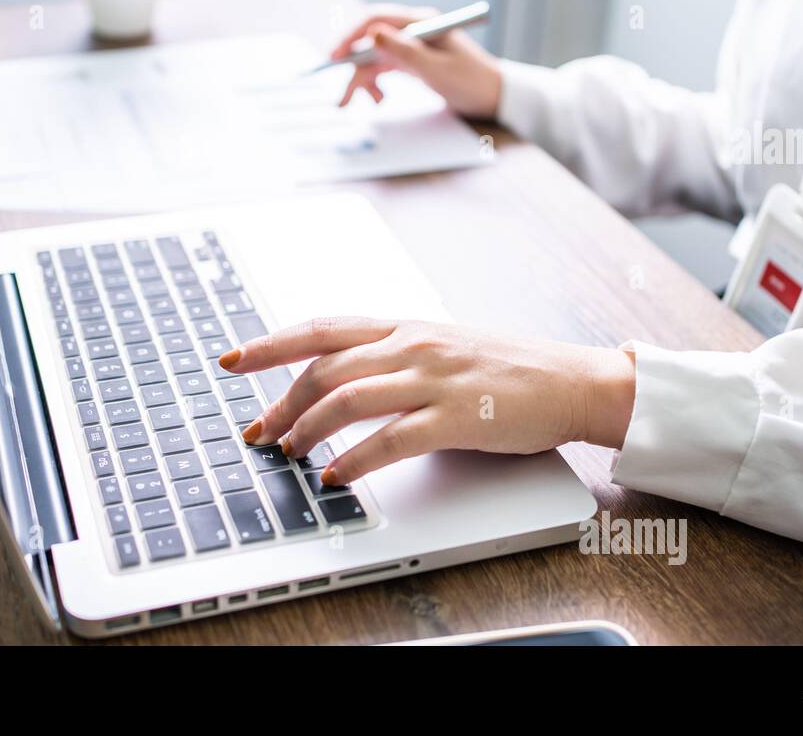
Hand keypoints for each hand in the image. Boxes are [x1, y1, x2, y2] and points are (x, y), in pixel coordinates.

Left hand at [218, 318, 636, 486]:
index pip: (321, 327)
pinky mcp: (456, 417)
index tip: (232, 359)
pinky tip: (337, 476)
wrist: (571, 380)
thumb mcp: (440, 348)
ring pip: (347, 398)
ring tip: (289, 453)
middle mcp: (412, 345)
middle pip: (323, 367)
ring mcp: (434, 379)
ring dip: (307, 430)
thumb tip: (336, 381)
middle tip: (259, 432)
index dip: (270, 343)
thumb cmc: (505, 369)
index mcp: (404, 326)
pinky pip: (389, 439)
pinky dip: (354, 460)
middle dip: (280, 402)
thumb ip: (391, 357)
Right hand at [329, 4, 503, 118]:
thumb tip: (372, 33)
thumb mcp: (436, 70)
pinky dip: (377, 83)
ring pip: (375, 58)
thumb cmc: (472, 81)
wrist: (494, 96)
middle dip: (355, 67)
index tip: (336, 55)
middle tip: (344, 96)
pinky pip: (384, 68)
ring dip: (365, 80)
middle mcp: (413, 30)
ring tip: (370, 104)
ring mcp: (412, 46)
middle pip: (371, 42)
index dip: (352, 36)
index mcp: (421, 23)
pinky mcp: (412, 62)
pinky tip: (380, 99)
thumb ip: (404, 52)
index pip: (376, 19)